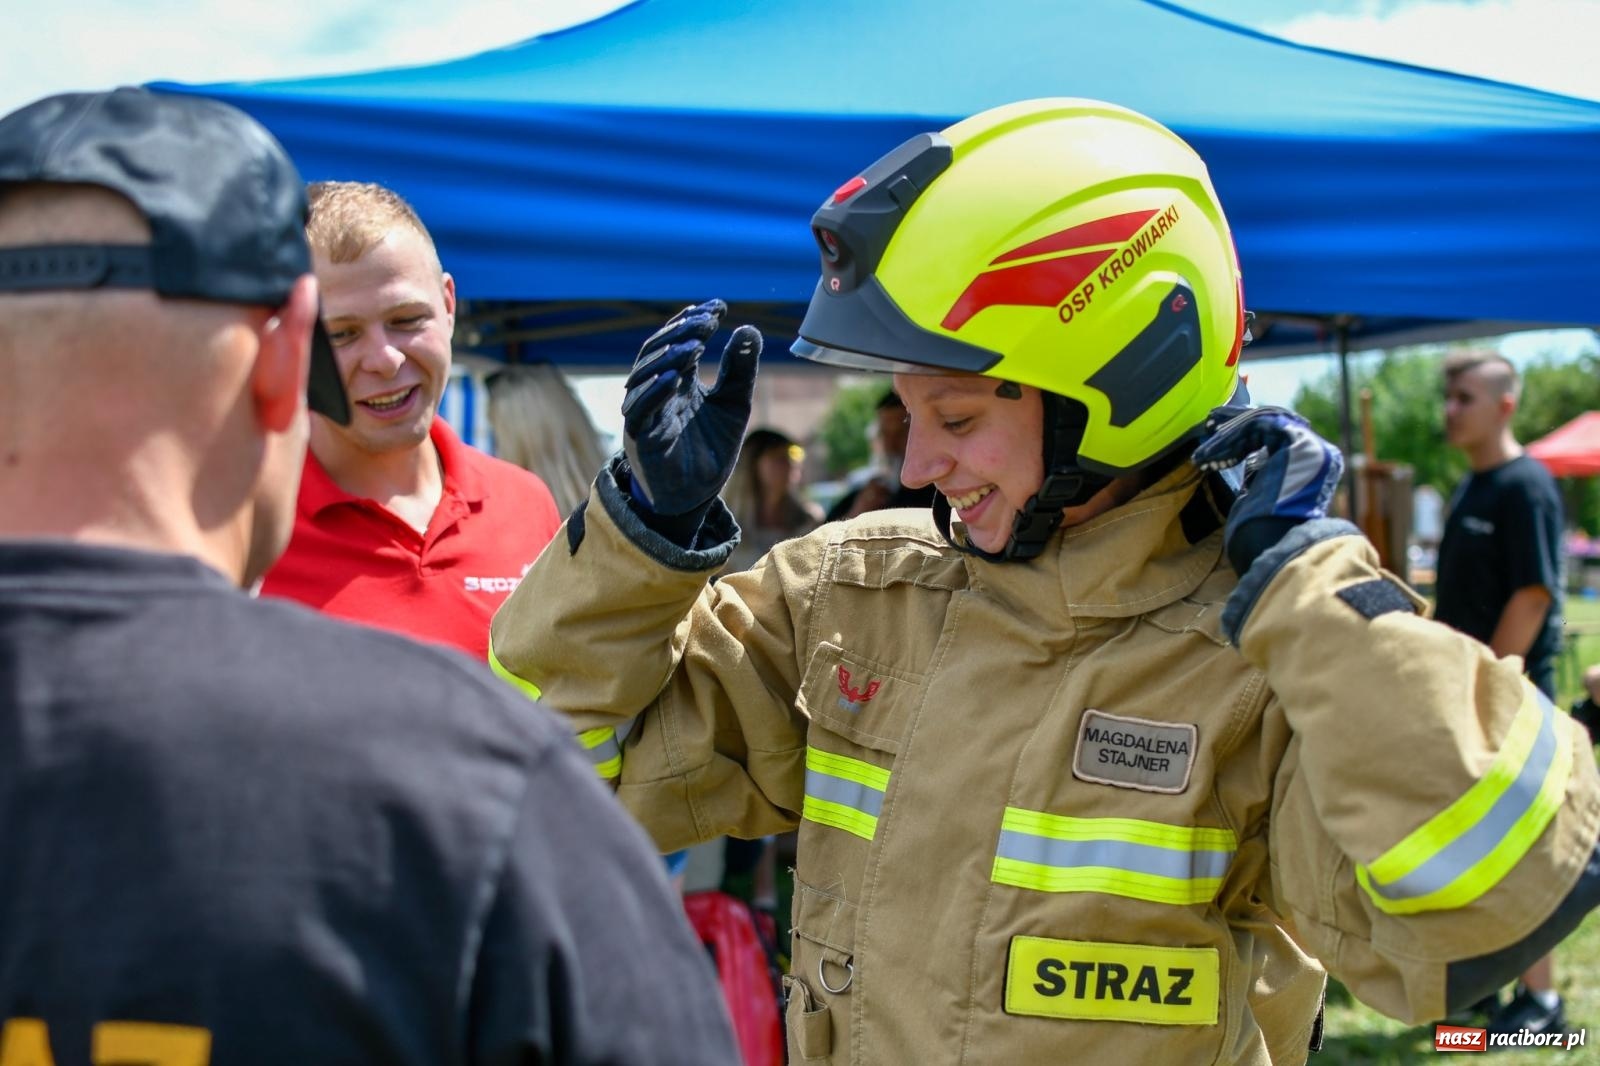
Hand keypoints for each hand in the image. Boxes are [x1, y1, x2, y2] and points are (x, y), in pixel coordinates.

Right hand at [621, 300, 761, 514]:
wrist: (697, 496)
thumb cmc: (711, 449)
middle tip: (708, 320)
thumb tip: (748, 329)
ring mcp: (645, 413)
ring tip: (695, 343)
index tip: (719, 307)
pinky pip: (640, 409)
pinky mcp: (640, 438)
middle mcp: (655, 392)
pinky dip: (654, 390)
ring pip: (644, 375)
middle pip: (657, 350)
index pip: (677, 341)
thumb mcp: (734, 404)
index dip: (694, 321)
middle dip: (682, 332)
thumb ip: (740, 370)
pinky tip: (675, 376)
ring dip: (668, 356)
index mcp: (676, 380)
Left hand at [1192, 405, 1343, 573]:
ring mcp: (1313, 448)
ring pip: (1263, 422)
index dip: (1245, 434)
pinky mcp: (1301, 443)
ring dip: (1228, 435)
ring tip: (1204, 450)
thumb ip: (1257, 473)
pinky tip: (1214, 454)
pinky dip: (1233, 436)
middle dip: (1236, 422)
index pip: (1277, 437)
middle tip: (1209, 421)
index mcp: (1311, 469)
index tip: (1217, 438)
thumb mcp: (1258, 496)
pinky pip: (1260, 425)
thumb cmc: (1260, 536)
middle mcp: (1318, 455)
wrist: (1273, 551)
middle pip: (1272, 423)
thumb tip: (1243, 456)